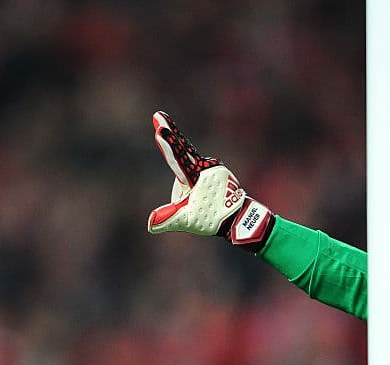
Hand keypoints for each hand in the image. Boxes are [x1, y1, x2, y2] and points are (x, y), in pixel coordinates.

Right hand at [146, 111, 274, 248]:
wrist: (238, 218)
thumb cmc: (212, 219)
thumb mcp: (188, 221)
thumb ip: (169, 219)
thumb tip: (151, 223)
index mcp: (198, 176)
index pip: (178, 157)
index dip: (168, 142)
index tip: (160, 126)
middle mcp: (207, 166)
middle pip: (183, 149)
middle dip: (171, 133)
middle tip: (159, 115)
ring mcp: (212, 166)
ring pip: (188, 168)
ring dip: (184, 179)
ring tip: (196, 201)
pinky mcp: (215, 169)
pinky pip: (197, 170)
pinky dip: (192, 179)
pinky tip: (201, 195)